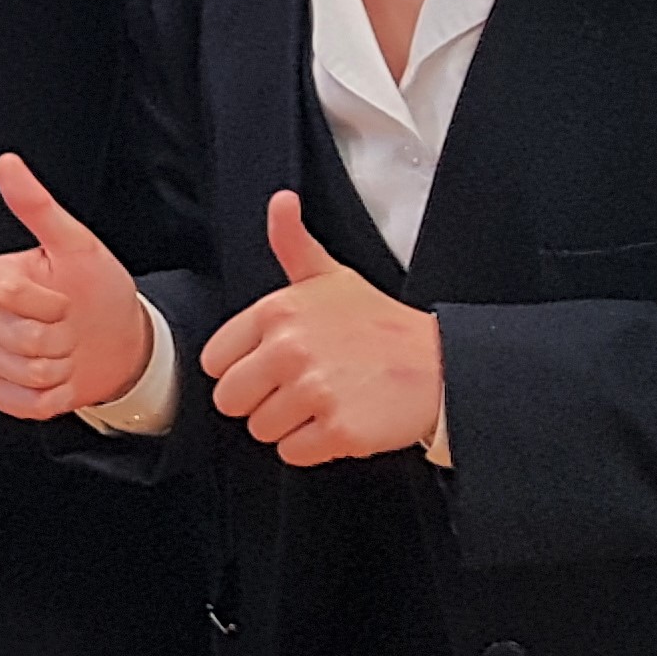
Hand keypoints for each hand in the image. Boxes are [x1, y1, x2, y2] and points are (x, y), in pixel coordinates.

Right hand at [0, 150, 152, 418]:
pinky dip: (47, 398)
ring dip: (58, 369)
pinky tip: (59, 379)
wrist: (115, 339)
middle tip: (70, 326)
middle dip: (58, 338)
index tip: (68, 297)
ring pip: (19, 372)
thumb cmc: (96, 288)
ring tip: (67, 352)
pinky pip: (15, 402)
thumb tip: (6, 162)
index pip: (7, 295)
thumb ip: (37, 205)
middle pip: (14, 338)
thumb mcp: (76, 245)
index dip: (49, 302)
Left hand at [201, 192, 444, 467]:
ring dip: (288, 424)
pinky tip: (339, 420)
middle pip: (230, 400)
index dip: (242, 367)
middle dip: (259, 400)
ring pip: (260, 430)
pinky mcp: (338, 431)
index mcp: (277, 313)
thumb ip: (293, 243)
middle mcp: (290, 351)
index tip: (272, 363)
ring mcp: (314, 393)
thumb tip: (280, 201)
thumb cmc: (379, 325)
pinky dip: (314, 446)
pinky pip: (293, 454)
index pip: (216, 361)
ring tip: (324, 400)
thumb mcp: (332, 276)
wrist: (441, 365)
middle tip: (299, 387)